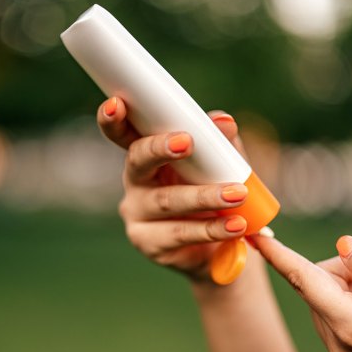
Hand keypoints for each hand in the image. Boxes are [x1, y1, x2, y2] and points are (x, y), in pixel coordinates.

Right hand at [96, 96, 248, 282]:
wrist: (222, 247)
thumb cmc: (214, 192)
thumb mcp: (222, 165)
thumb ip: (221, 142)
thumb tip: (224, 120)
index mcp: (146, 154)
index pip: (122, 133)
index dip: (113, 119)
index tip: (117, 104)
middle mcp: (134, 182)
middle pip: (138, 161)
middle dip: (160, 149)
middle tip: (188, 141)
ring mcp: (137, 215)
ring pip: (167, 201)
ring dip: (204, 196)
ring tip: (238, 194)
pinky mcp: (149, 243)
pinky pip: (180, 234)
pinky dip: (211, 228)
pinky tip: (236, 226)